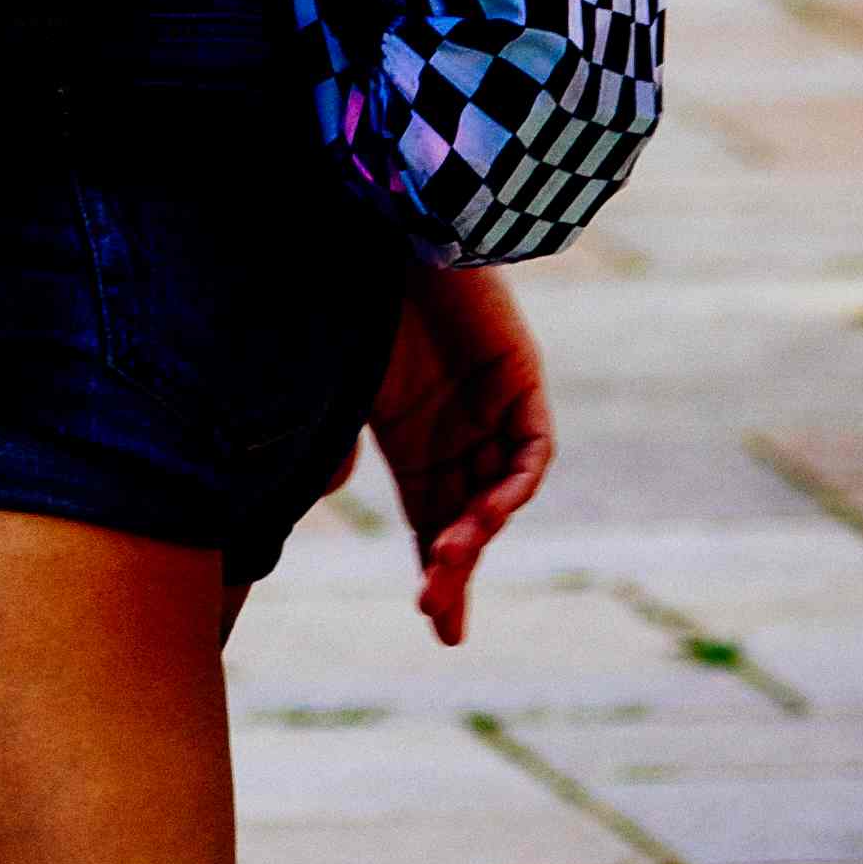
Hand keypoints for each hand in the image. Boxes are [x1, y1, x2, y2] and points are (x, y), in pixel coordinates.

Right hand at [365, 260, 554, 645]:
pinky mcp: (520, 380)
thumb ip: (333, 439)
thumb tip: (331, 494)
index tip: (442, 634)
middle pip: (466, 521)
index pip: (433, 523)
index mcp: (414, 442)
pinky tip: (485, 513)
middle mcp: (457, 433)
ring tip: (449, 559)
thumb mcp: (334, 388)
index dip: (439, 578)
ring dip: (476, 532)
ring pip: (497, 493)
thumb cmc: (348, 303)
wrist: (381, 229)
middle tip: (437, 610)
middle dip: (454, 570)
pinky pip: (531, 451)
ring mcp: (491, 408)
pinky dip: (513, 485)